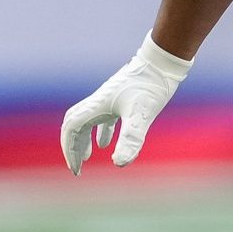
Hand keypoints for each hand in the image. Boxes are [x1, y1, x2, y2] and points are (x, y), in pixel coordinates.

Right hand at [60, 35, 191, 174]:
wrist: (162, 62)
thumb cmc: (151, 86)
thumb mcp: (141, 115)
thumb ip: (130, 139)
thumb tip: (118, 164)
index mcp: (97, 105)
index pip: (72, 128)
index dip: (70, 149)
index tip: (76, 169)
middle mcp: (98, 101)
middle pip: (74, 125)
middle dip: (72, 146)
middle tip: (77, 168)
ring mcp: (108, 99)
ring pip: (87, 121)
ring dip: (83, 140)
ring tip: (86, 158)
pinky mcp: (120, 98)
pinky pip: (102, 118)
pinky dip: (100, 132)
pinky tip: (105, 144)